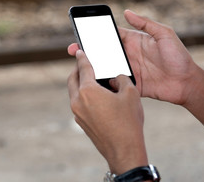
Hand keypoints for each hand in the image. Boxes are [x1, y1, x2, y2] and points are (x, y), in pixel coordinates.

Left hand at [67, 50, 147, 174]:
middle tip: (84, 64)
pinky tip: (95, 97)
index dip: (82, 57)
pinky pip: (78, 103)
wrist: (124, 151)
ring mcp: (77, 113)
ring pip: (73, 92)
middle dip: (77, 70)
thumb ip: (122, 79)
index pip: (83, 68)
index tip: (79, 51)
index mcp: (88, 91)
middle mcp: (78, 101)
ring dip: (79, 83)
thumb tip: (116, 77)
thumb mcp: (131, 93)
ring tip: (91, 80)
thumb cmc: (128, 122)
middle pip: (72, 79)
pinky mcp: (80, 122)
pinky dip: (83, 96)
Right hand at [68, 10, 196, 105]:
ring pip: (105, 67)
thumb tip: (127, 12)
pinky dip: (103, 82)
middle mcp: (128, 55)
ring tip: (78, 65)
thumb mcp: (164, 34)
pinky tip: (93, 81)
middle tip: (73, 50)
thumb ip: (146, 23)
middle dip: (88, 51)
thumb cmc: (178, 56)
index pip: (111, 35)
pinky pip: (113, 83)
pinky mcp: (130, 84)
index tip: (82, 32)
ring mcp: (127, 70)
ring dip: (92, 66)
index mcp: (134, 41)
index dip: (96, 33)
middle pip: (103, 52)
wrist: (186, 82)